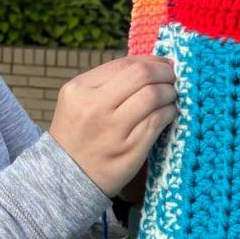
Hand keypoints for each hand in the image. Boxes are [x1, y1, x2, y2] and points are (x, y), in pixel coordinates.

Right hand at [49, 56, 176, 196]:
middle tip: (173, 77)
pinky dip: (169, 112)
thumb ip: (108, 81)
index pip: (125, 64)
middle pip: (142, 75)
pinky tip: (168, 113)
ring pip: (154, 96)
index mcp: (79, 89)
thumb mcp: (79, 100)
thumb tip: (153, 63)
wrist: (66, 177)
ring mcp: (113, 130)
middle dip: (165, 72)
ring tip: (171, 96)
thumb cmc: (79, 133)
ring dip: (170, 93)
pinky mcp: (130, 150)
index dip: (151, 61)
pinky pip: (158, 121)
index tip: (163, 64)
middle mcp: (94, 107)